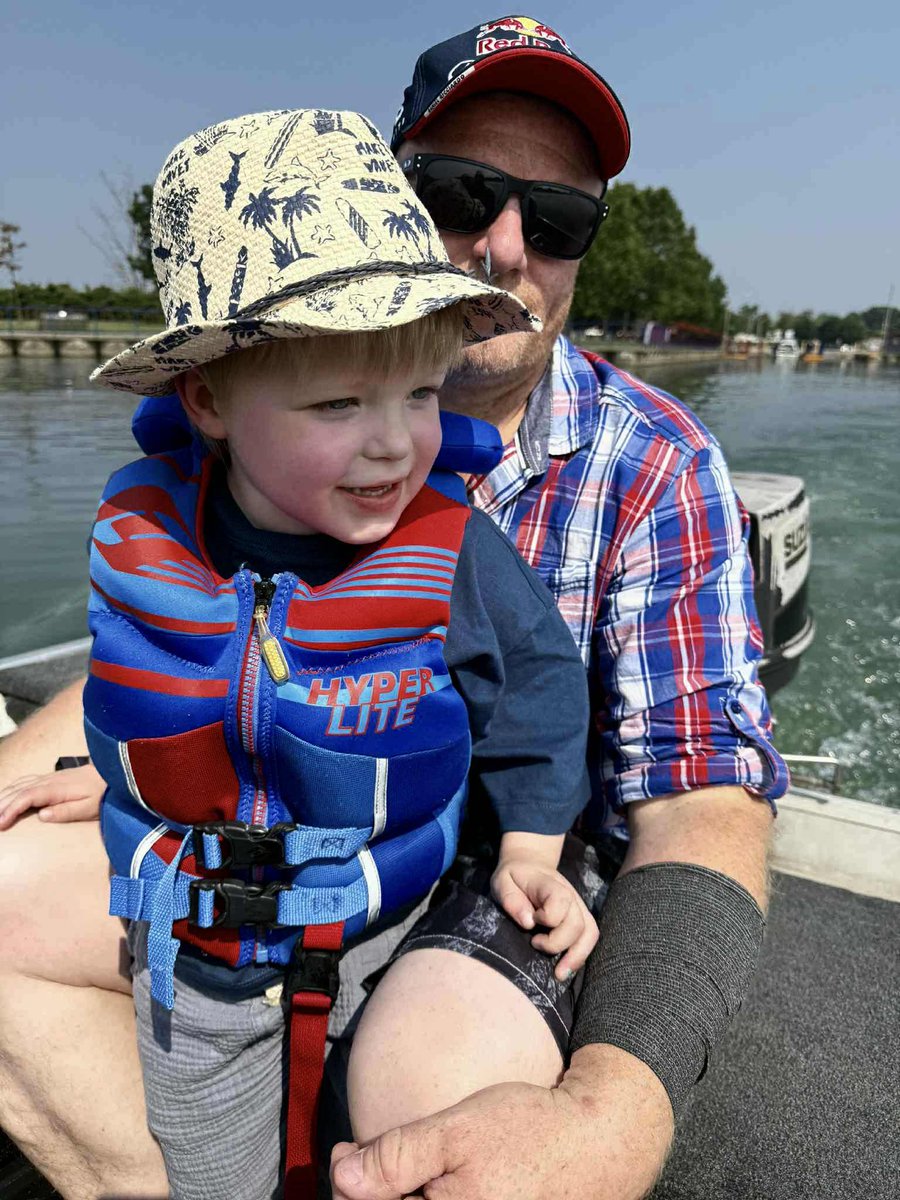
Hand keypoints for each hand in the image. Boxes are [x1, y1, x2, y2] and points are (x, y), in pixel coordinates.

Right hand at [0, 763, 104, 829]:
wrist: (114, 772)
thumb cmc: (103, 793)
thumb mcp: (90, 807)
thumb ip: (67, 812)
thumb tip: (42, 815)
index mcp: (57, 789)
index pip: (27, 797)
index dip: (11, 809)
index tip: (0, 823)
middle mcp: (49, 780)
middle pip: (18, 791)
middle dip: (0, 805)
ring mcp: (49, 777)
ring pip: (19, 785)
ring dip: (3, 797)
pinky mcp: (51, 777)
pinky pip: (25, 781)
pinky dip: (11, 788)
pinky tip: (6, 795)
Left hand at [330, 1044, 673, 1199]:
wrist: (601, 1144)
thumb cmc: (531, 1133)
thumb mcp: (456, 1131)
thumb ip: (397, 1157)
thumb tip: (344, 1178)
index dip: (348, 1184)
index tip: (344, 1152)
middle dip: (375, 1192)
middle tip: (361, 1156)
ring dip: (404, 1195)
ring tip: (396, 1167)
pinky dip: (433, 1199)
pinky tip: (434, 1183)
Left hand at [491, 857, 597, 979]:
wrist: (528, 865)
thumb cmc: (513, 877)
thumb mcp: (501, 881)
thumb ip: (511, 899)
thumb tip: (527, 922)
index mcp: (550, 885)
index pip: (561, 903)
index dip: (547, 918)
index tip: (530, 923)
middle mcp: (570, 895)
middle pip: (578, 924)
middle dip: (558, 943)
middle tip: (535, 944)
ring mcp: (578, 907)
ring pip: (589, 934)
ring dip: (576, 957)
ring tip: (559, 974)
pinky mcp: (579, 918)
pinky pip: (589, 938)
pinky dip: (580, 955)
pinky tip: (566, 968)